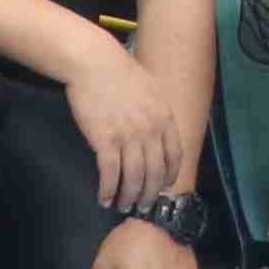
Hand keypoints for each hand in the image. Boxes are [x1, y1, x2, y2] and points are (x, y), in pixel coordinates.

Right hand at [59, 52, 198, 214]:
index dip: (170, 175)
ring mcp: (129, 136)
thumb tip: (158, 130)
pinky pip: (110, 173)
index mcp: (164, 116)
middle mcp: (151, 129)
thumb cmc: (119, 72)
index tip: (164, 187)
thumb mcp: (151, 88)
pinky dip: (108, 190)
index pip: (174, 155)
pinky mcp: (106, 140)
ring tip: (123, 206)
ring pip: (134, 177)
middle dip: (150, 193)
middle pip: (156, 172)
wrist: (94, 63)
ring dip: (129, 196)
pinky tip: (104, 198)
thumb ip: (157, 111)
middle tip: (143, 206)